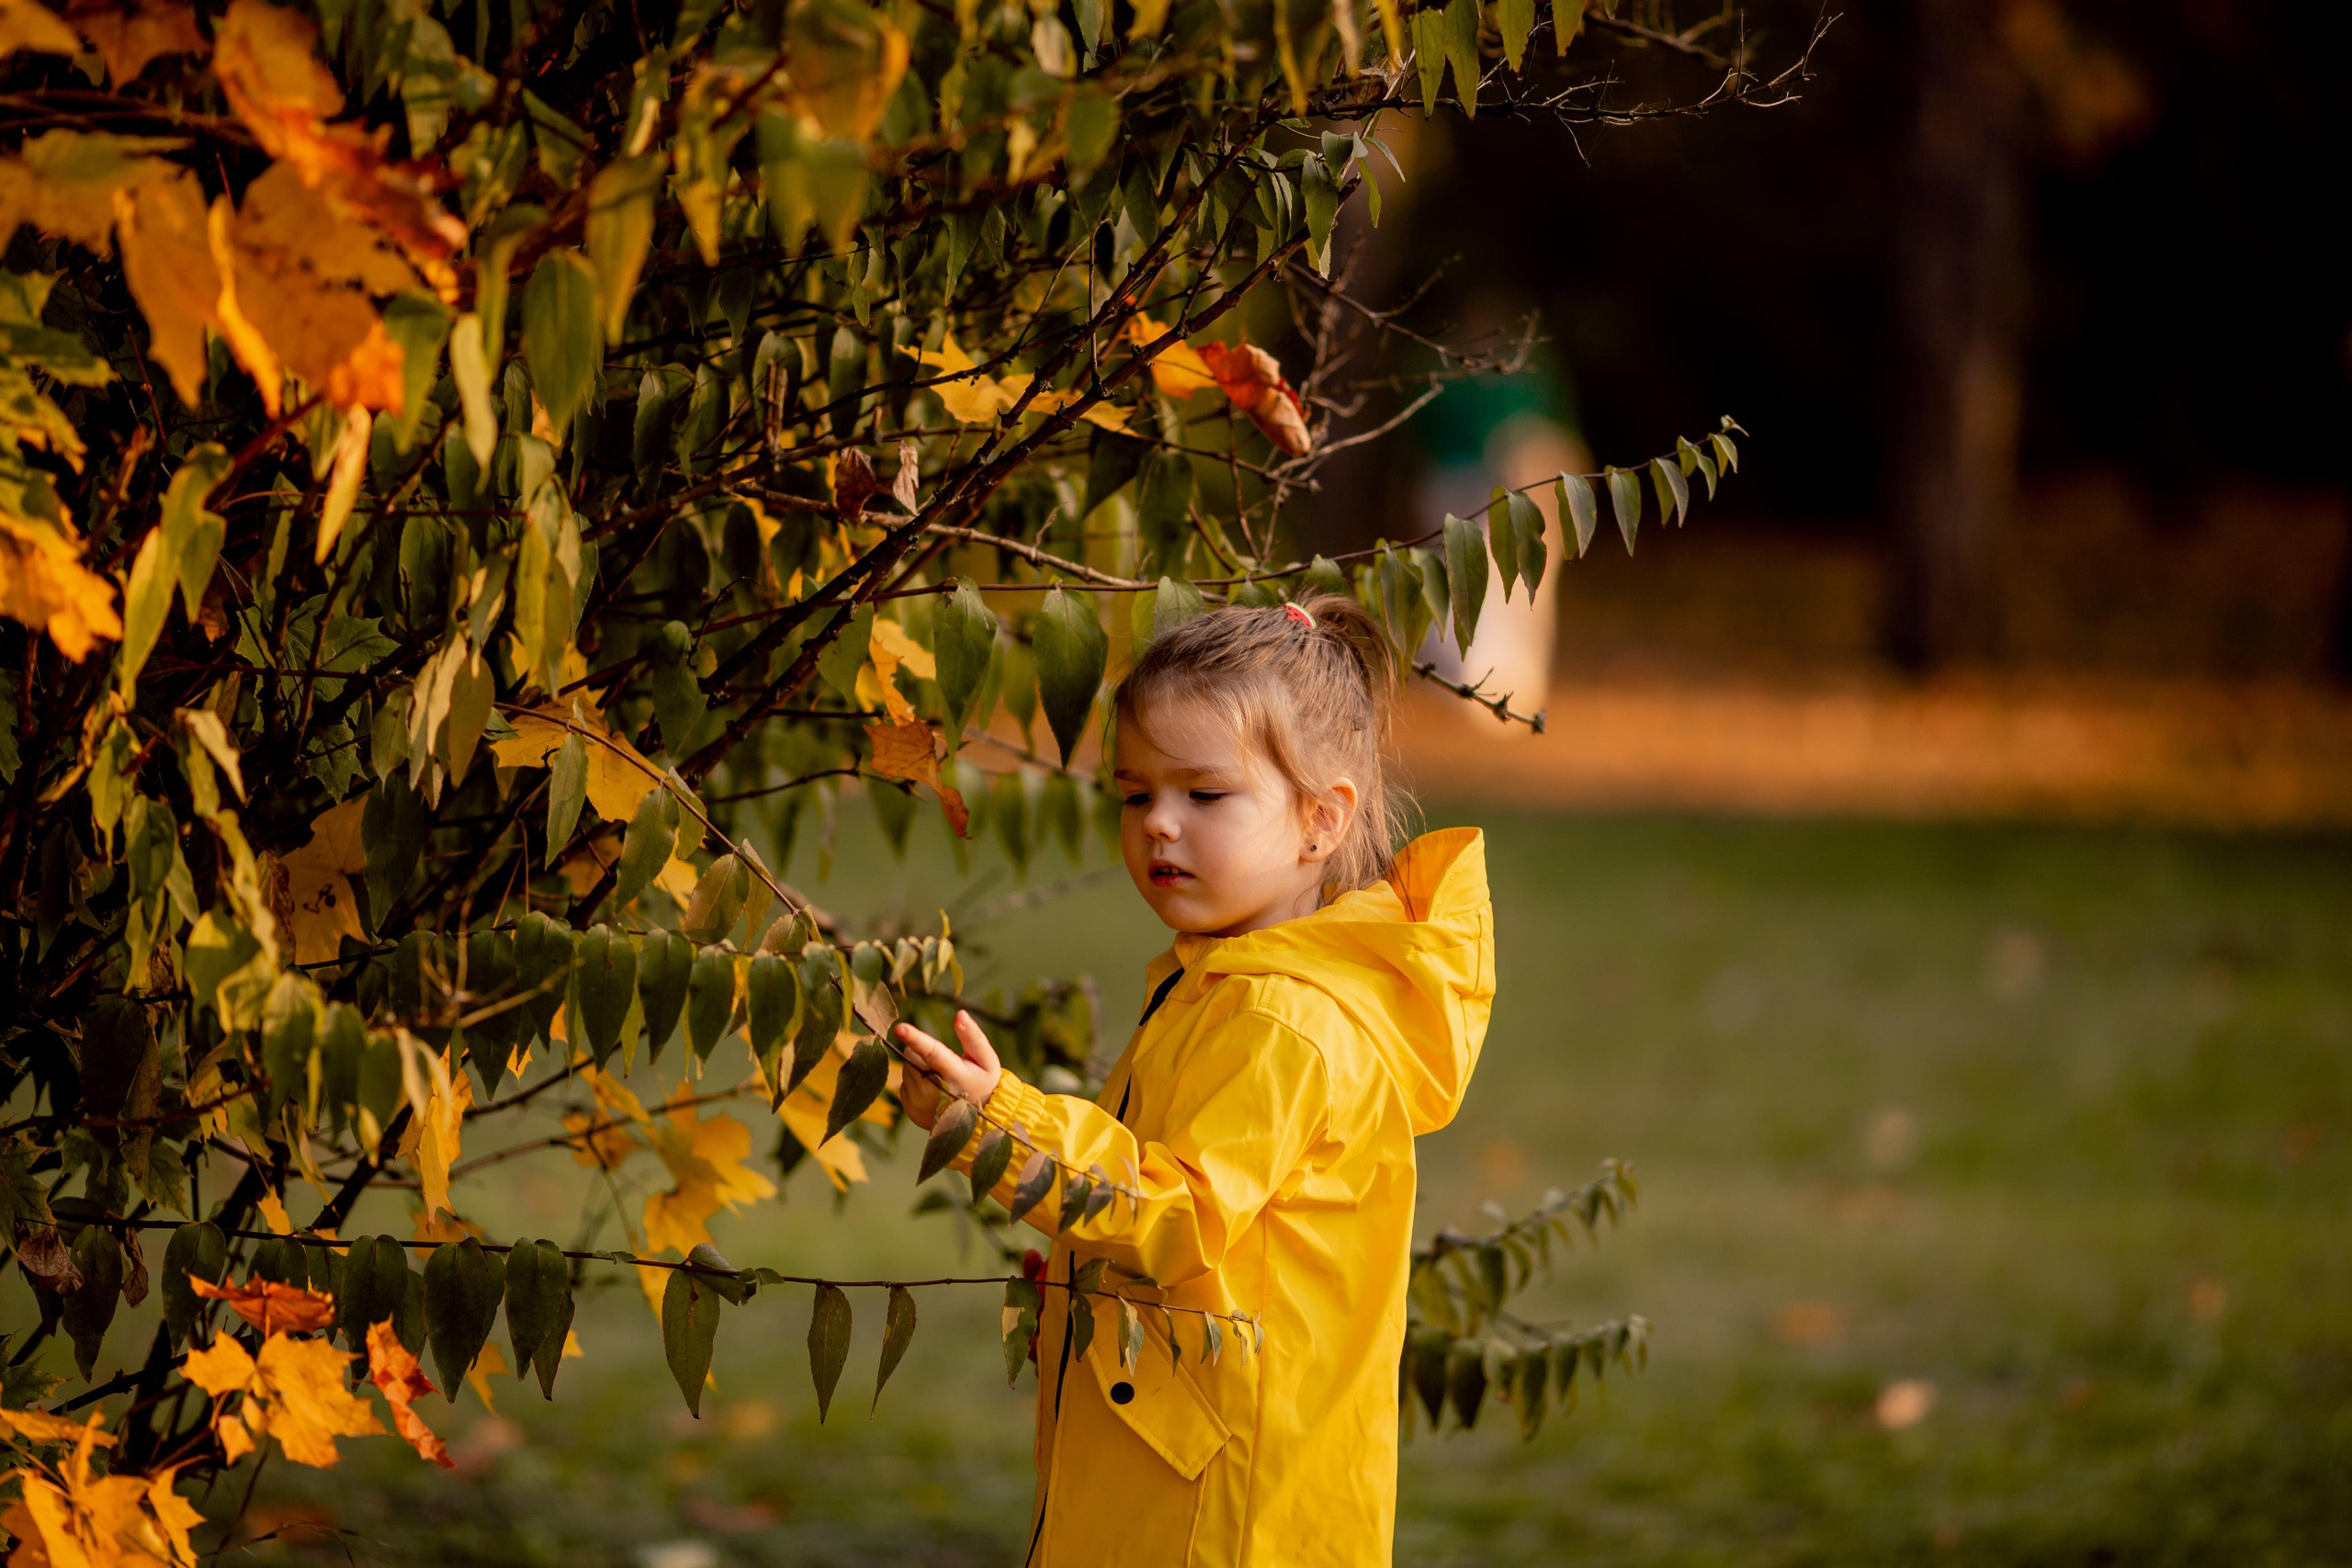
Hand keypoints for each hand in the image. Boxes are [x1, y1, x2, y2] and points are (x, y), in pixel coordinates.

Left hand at [891, 1011, 1002, 1129]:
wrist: (977, 1123)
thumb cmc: (982, 1082)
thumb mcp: (986, 1060)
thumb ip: (973, 1036)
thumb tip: (960, 1014)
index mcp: (955, 1074)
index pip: (933, 1053)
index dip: (916, 1039)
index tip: (900, 1028)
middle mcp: (934, 1091)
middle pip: (913, 1056)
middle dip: (923, 1053)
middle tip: (944, 1065)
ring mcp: (920, 1103)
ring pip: (907, 1067)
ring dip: (919, 1067)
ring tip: (939, 1078)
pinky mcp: (910, 1109)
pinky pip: (904, 1083)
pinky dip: (915, 1082)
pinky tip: (932, 1090)